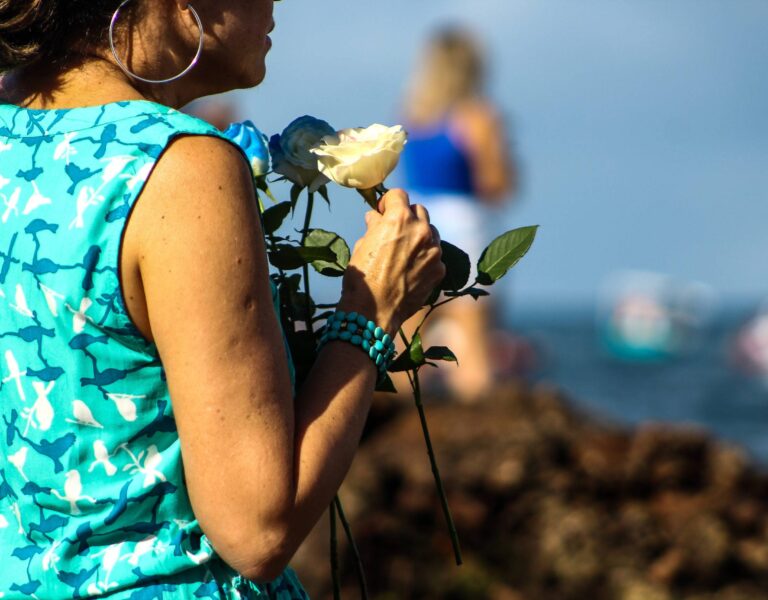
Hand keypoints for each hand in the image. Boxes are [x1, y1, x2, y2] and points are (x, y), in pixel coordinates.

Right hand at [339, 189, 444, 334]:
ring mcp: (434, 250)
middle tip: (395, 231)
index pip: (398, 194)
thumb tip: (376, 217)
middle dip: (407, 217)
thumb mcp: (362, 245)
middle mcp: (421, 230)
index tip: (383, 212)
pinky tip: (411, 270)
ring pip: (431, 232)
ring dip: (419, 236)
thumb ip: (374, 227)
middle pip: (419, 210)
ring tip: (404, 252)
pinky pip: (435, 255)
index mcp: (399, 219)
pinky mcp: (439, 269)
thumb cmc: (362, 277)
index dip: (388, 202)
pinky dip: (425, 258)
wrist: (374, 310)